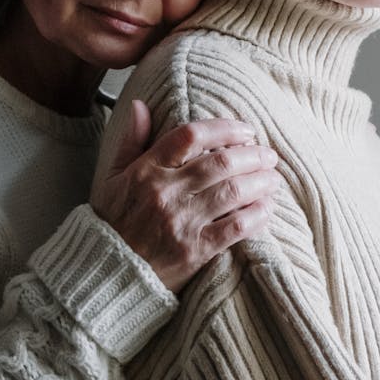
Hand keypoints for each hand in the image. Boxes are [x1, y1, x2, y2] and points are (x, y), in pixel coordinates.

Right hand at [91, 100, 278, 291]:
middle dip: (252, 155)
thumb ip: (131, 141)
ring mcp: (181, 222)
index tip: (245, 130)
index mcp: (146, 171)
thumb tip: (140, 105)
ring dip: (260, 182)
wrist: (106, 274)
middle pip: (220, 162)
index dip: (224, 128)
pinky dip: (256, 215)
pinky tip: (266, 208)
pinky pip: (235, 227)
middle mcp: (165, 192)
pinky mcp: (195, 251)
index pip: (190, 136)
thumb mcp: (112, 177)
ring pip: (232, 191)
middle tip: (268, 155)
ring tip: (273, 179)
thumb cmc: (112, 223)